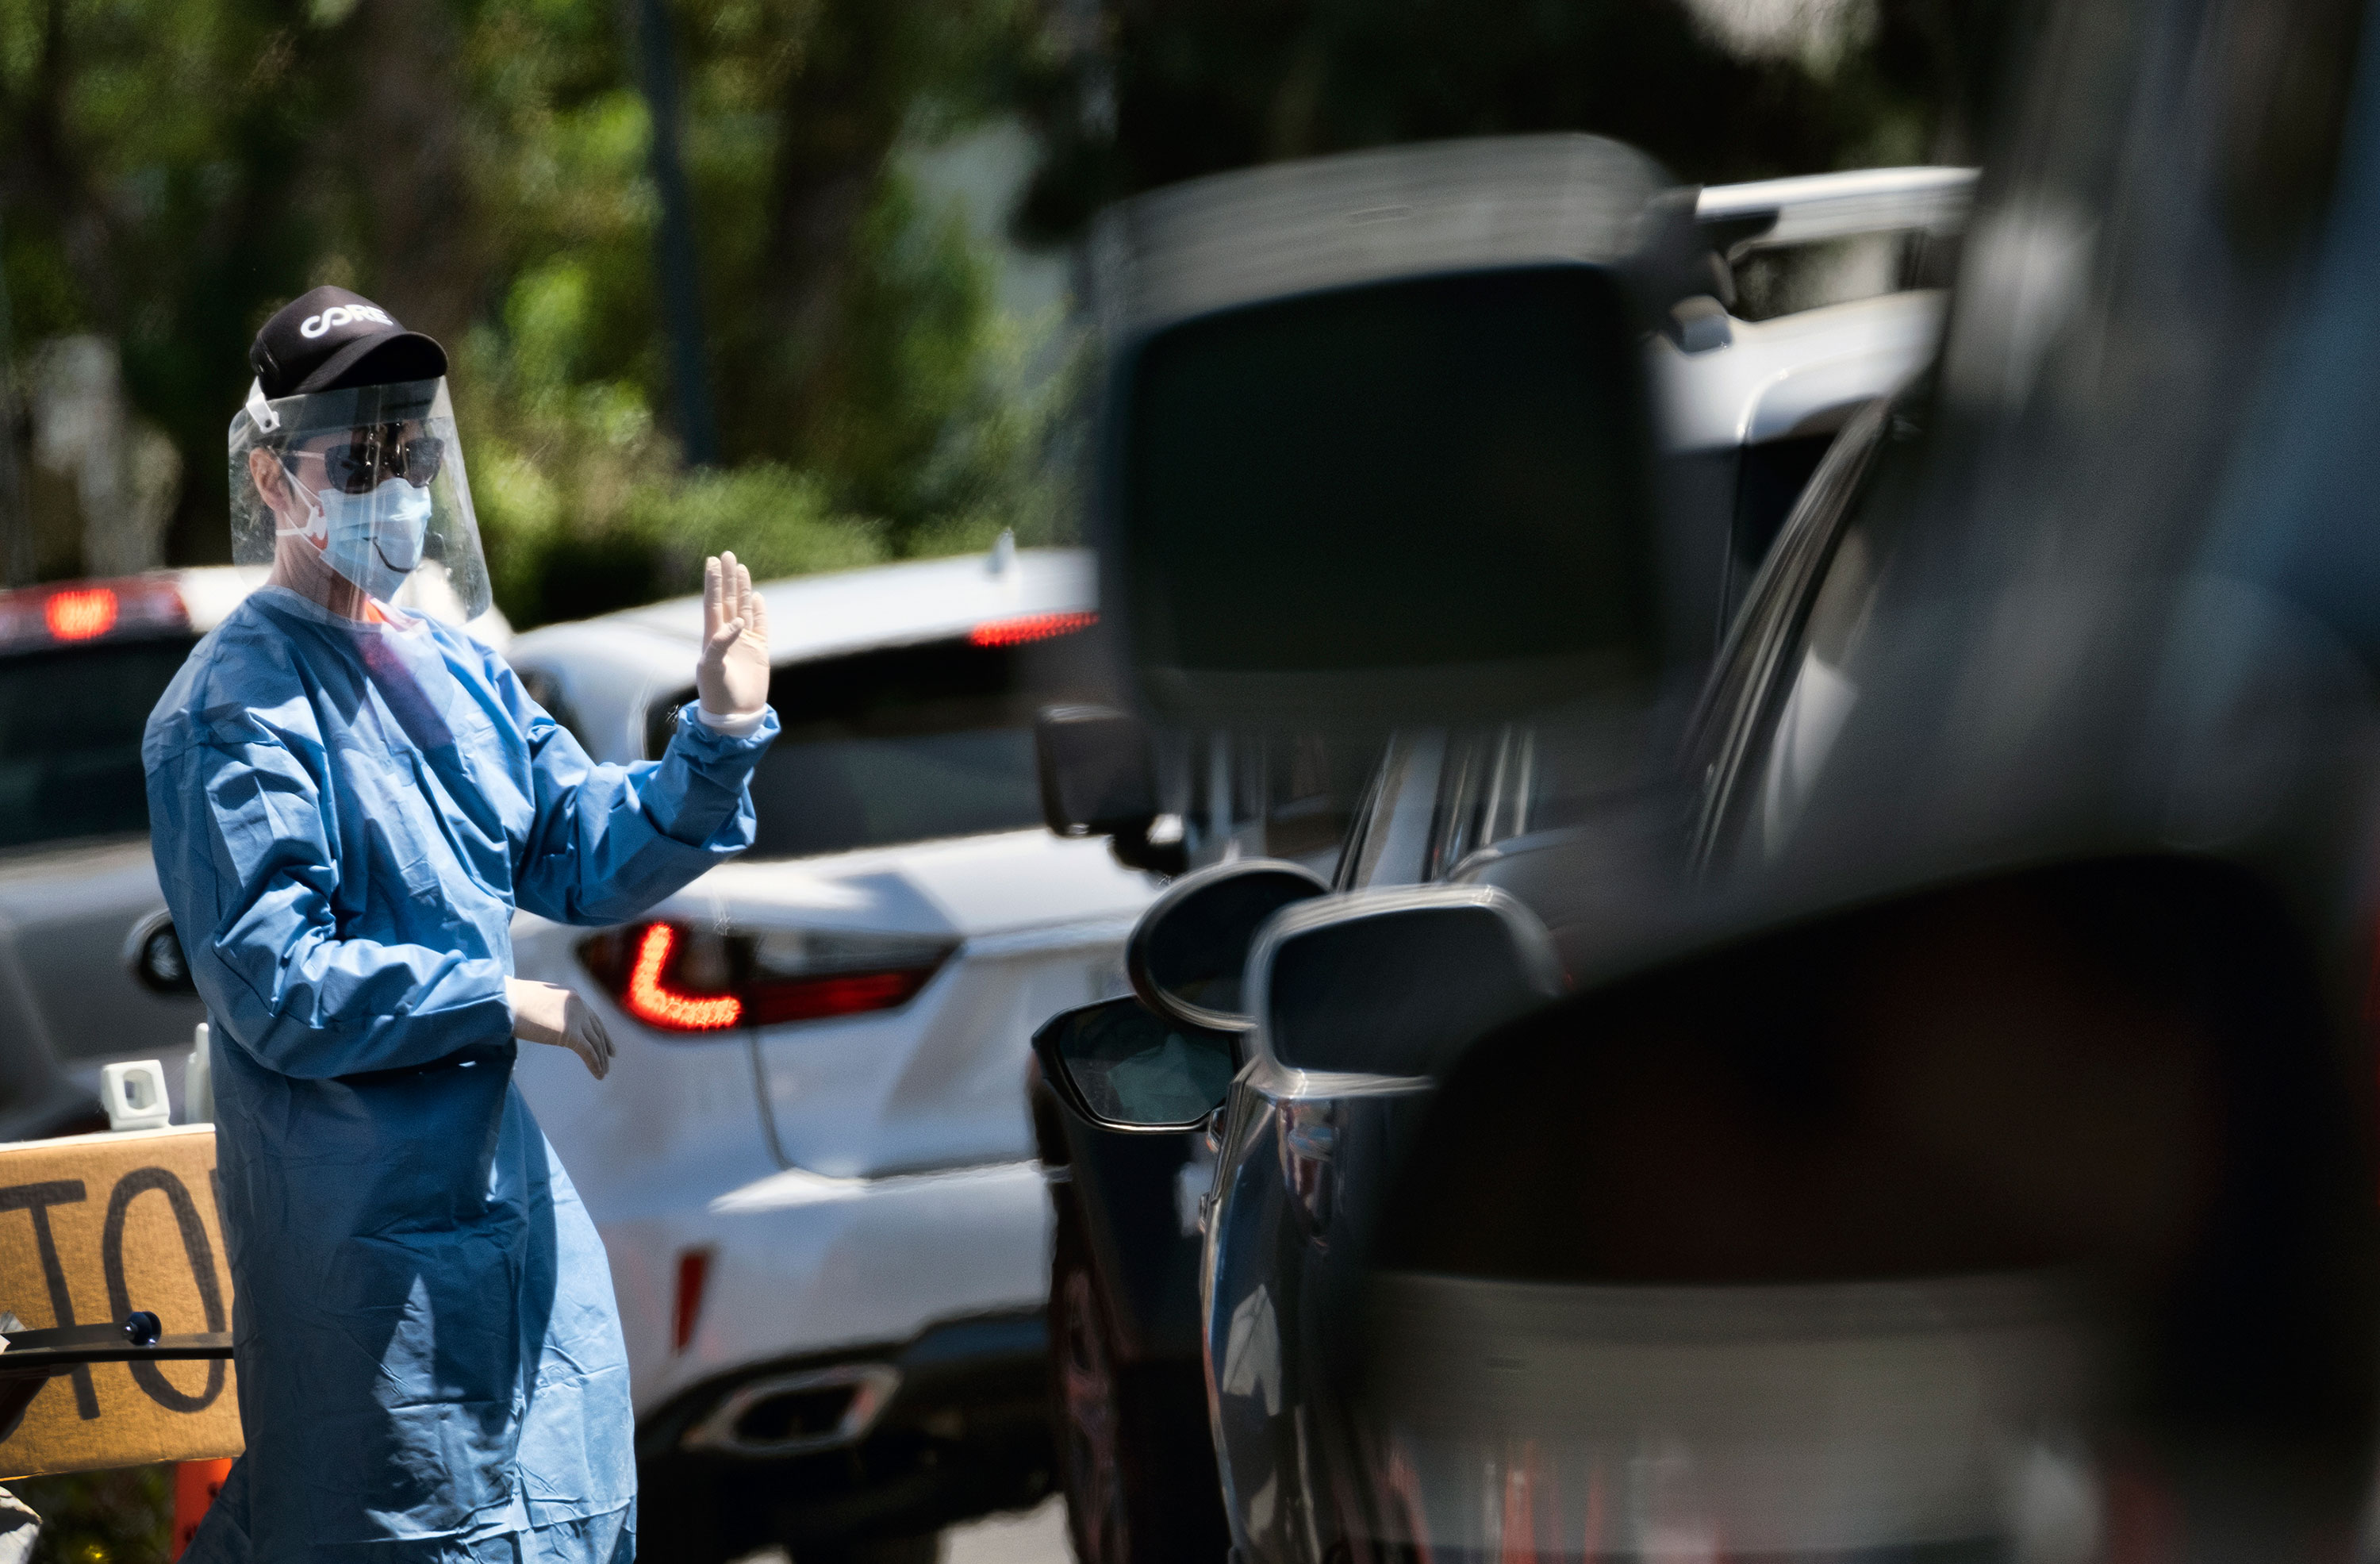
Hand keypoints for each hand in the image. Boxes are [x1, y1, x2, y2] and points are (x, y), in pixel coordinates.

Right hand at [507, 978, 614, 1079]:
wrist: (502, 1002)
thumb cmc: (510, 1003)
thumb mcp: (536, 1003)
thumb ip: (548, 1011)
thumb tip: (545, 1021)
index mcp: (570, 996)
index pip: (590, 1015)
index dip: (599, 1030)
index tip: (605, 1041)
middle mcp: (577, 1004)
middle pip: (596, 1029)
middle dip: (604, 1044)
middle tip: (610, 1057)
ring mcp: (575, 1017)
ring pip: (595, 1042)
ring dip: (600, 1059)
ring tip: (603, 1072)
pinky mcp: (569, 1032)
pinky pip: (588, 1052)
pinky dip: (595, 1064)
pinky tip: (598, 1075)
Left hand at [696, 551, 769, 715]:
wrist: (734, 714)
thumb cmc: (716, 693)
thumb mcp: (711, 668)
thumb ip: (720, 643)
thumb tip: (738, 622)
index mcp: (712, 636)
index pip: (713, 602)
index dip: (713, 581)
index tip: (714, 561)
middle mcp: (728, 634)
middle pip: (728, 599)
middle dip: (728, 577)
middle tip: (728, 555)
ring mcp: (744, 641)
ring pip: (743, 608)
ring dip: (742, 589)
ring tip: (742, 569)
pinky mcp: (759, 651)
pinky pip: (760, 625)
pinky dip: (759, 610)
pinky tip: (756, 597)